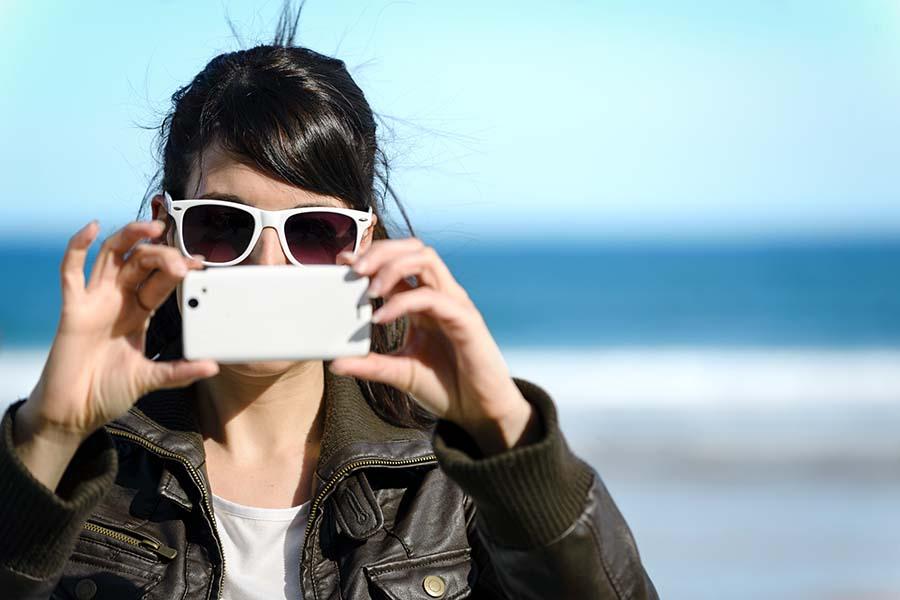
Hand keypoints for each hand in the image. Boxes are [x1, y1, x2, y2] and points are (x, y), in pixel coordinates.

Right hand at [18, 218, 217, 441]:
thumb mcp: (151, 378)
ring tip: (153, 227)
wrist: (74, 412)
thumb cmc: (108, 391)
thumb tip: (212, 366)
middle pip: (142, 263)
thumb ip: (180, 371)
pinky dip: (78, 246)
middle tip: (182, 261)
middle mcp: (118, 300)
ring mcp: (94, 301)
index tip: (200, 263)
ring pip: (113, 256)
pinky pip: (71, 271)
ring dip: (131, 237)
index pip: (162, 280)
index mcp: (139, 312)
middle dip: (163, 256)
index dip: (179, 268)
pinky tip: (92, 228)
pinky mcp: (72, 308)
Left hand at [329, 238, 538, 454]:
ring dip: (392, 267)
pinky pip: (433, 297)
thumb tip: (335, 363)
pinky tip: (382, 318)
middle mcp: (440, 295)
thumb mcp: (399, 373)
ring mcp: (455, 304)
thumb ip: (370, 365)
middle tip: (353, 270)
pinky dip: (403, 302)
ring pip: (426, 259)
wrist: (480, 412)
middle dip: (381, 251)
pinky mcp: (466, 320)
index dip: (371, 257)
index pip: (399, 263)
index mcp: (424, 302)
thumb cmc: (446, 388)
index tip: (342, 263)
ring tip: (368, 290)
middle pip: (414, 248)